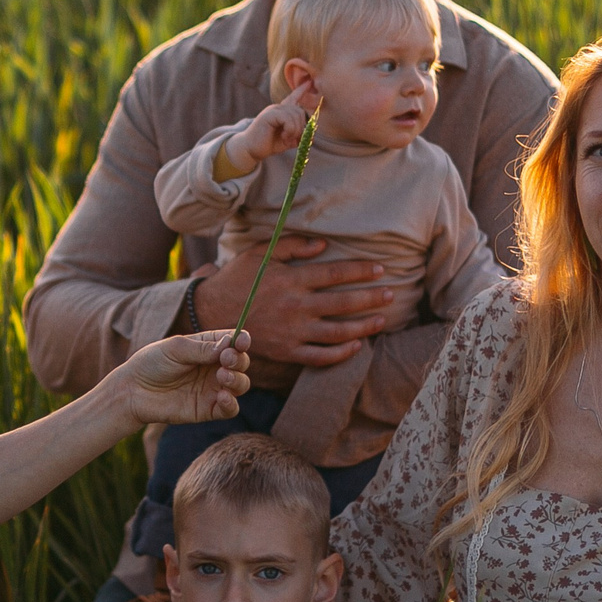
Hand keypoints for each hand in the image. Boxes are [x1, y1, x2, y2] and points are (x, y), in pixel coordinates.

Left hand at [108, 330, 250, 427]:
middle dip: (239, 360)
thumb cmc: (151, 364)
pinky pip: (230, 409)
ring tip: (222, 376)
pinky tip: (222, 397)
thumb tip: (229, 346)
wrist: (133, 391)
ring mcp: (212, 389)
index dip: (241, 341)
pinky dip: (232, 403)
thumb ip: (202, 348)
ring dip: (237, 379)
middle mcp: (214, 367)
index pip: (234, 342)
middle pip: (241, 363)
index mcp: (208, 347)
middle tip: (226, 360)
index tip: (241, 342)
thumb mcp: (176, 349)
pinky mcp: (208, 409)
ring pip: (241, 384)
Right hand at [192, 242, 396, 389]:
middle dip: (371, 298)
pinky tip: (357, 346)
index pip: (335, 274)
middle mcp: (296, 306)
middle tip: (391, 293)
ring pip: (338, 332)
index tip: (379, 269)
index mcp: (291, 280)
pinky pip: (320, 356)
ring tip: (382, 319)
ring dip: (364, 326)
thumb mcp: (260, 253)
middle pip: (343, 303)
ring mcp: (293, 332)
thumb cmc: (236, 279)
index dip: (360, 271)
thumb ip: (292, 247)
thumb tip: (323, 245)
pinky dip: (341, 353)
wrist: (210, 315)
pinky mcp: (287, 352)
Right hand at [217, 91, 316, 179]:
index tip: (309, 82)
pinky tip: (283, 136)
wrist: (251, 149)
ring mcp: (273, 110)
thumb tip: (309, 134)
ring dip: (295, 131)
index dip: (301, 90)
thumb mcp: (288, 140)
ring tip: (286, 139)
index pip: (293, 97)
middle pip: (300, 111)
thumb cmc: (268, 144)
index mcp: (281, 112)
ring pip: (295, 115)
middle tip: (292, 139)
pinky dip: (290, 130)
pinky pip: (288, 119)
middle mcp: (277, 108)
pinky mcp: (269, 114)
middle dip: (301, 127)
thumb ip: (298, 135)